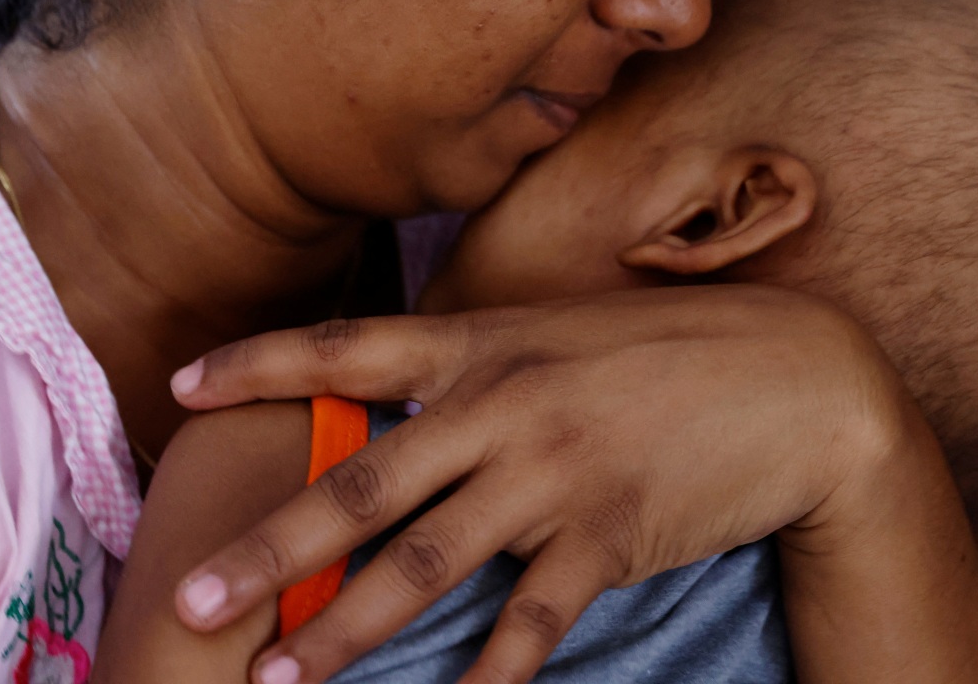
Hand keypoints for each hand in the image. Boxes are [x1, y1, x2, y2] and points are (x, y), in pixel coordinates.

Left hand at [168, 285, 943, 683]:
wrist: (796, 376)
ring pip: (425, 567)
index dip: (259, 362)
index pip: (348, 348)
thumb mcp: (559, 329)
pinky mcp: (609, 536)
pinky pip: (528, 624)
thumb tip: (399, 387)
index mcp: (483, 342)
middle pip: (362, 486)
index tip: (181, 387)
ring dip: (342, 632)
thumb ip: (478, 360)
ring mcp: (555, 473)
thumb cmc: (667, 348)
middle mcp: (504, 404)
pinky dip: (479, 679)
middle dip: (267, 552)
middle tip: (190, 604)